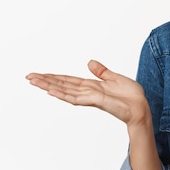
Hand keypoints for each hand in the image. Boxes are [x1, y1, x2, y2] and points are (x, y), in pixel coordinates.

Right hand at [26, 60, 149, 125]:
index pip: (68, 80)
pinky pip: (76, 97)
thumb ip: (101, 71)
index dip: (54, 77)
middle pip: (62, 85)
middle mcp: (87, 92)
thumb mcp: (114, 78)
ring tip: (34, 81)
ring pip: (64, 91)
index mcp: (91, 86)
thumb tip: (89, 62)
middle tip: (28, 77)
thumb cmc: (131, 96)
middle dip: (45, 81)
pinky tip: (51, 91)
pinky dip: (63, 94)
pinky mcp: (95, 100)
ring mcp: (89, 97)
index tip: (39, 74)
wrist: (140, 107)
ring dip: (49, 86)